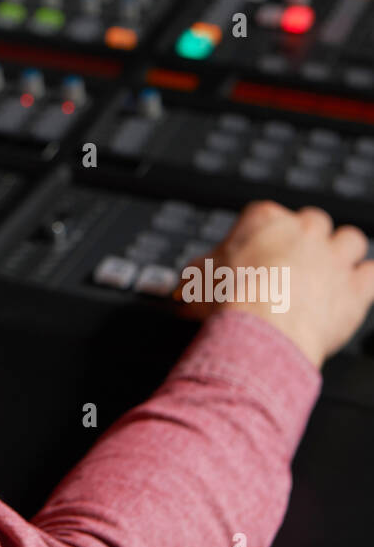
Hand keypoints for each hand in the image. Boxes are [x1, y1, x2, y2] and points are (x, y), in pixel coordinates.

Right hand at [176, 200, 373, 368]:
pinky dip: (364, 281)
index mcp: (265, 220)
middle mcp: (304, 232)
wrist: (261, 329)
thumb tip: (192, 278)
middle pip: (314, 221)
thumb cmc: (229, 301)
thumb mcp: (196, 276)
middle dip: (307, 239)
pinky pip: (371, 273)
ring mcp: (333, 258)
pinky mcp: (355, 288)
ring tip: (329, 271)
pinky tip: (352, 292)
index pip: (268, 216)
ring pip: (350, 239)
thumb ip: (200, 269)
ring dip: (342, 253)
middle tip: (293, 264)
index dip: (262, 238)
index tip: (255, 257)